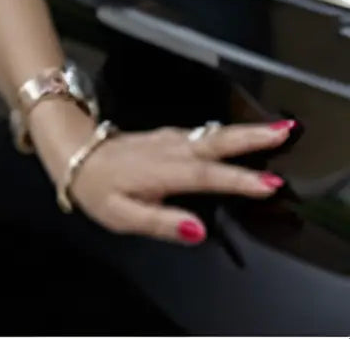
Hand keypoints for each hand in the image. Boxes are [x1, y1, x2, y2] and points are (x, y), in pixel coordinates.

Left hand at [66, 117, 294, 244]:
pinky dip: (225, 132)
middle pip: (215, 142)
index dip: (238, 180)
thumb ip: (161, 222)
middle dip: (252, 137)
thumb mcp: (121, 215)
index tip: (270, 184)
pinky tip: (241, 133)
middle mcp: (168, 150)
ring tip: (276, 129)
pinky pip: (201, 133)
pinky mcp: (166, 137)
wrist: (73, 151)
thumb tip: (198, 229)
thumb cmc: (95, 187)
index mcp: (160, 171)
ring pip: (211, 134)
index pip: (206, 176)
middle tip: (285, 132)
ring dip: (244, 132)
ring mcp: (168, 140)